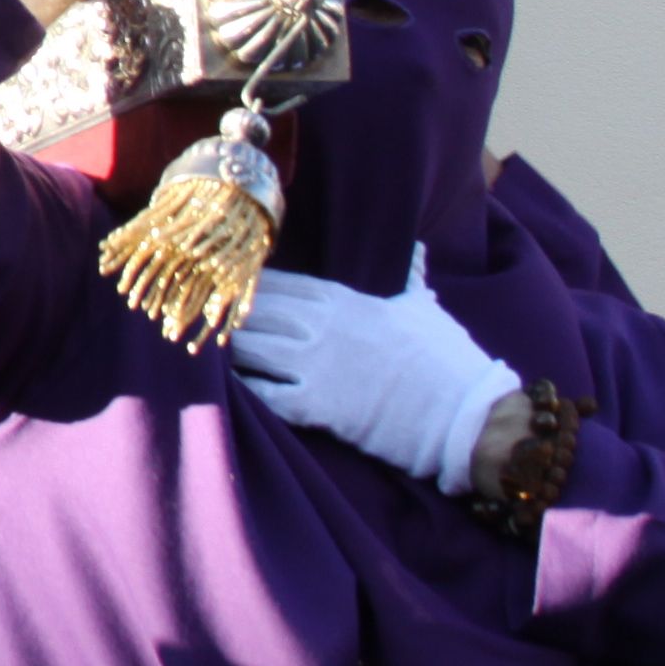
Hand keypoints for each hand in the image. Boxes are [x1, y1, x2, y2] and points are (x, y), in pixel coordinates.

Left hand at [226, 249, 521, 494]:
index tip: (217, 288)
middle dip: (222, 316)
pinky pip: (262, 395)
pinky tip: (225, 390)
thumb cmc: (447, 357)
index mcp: (341, 298)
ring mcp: (316, 365)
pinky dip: (241, 391)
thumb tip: (419, 251)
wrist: (467, 414)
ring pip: (247, 349)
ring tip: (203, 354)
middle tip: (197, 321)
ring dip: (226, 352)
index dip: (241, 287)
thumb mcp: (426, 308)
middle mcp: (321, 325)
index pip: (272, 282)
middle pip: (250, 311)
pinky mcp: (317, 407)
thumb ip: (412, 277)